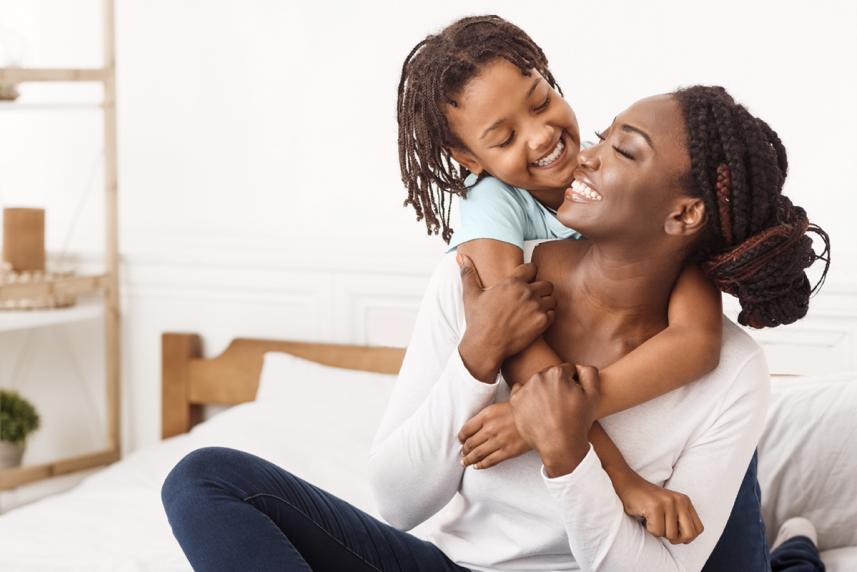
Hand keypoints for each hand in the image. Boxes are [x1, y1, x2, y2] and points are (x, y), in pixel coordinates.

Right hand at [457, 254, 555, 381]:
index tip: (527, 281)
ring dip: (546, 303)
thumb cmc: (477, 320)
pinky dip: (547, 317)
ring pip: (551, 299)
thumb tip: (462, 257)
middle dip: (541, 290)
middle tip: (532, 299)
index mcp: (511, 282)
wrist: (485, 345)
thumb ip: (469, 274)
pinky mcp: (541, 322)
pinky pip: (553, 314)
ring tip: (535, 310)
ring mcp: (535, 307)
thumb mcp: (470, 295)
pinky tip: (536, 320)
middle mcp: (526, 292)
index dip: (530, 274)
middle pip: (546, 284)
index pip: (532, 268)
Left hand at [458, 403, 531, 469]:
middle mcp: (489, 429)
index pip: (466, 429)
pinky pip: (490, 461)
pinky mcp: (506, 452)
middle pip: (470, 443)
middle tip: (462, 452)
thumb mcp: (501, 405)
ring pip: (477, 454)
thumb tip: (480, 416)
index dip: (461, 436)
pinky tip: (477, 466)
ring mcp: (497, 442)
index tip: (460, 440)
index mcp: (486, 415)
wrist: (538, 419)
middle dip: (464, 450)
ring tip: (465, 462)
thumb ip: (488, 412)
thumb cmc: (522, 410)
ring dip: (469, 459)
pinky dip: (481, 465)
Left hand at [510, 364, 599, 476]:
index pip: (567, 370)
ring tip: (549, 410)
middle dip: (556, 386)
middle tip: (561, 405)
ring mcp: (525, 388)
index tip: (572, 397)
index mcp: (557, 373)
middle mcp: (539, 376)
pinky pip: (520, 391)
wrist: (560, 445)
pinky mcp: (515, 400)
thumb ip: (589, 373)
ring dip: (542, 391)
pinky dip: (527, 397)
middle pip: (550, 375)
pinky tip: (536, 409)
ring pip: (536, 383)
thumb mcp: (594, 395)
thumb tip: (578, 366)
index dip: (572, 384)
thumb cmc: (577, 423)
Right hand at [611, 470, 704, 543]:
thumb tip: (686, 539)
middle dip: (675, 539)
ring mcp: (668, 503)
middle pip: (689, 535)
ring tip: (651, 519)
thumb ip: (680, 518)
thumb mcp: (669, 506)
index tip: (674, 533)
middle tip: (663, 531)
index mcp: (685, 501)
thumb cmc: (646, 500)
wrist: (627, 484)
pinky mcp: (655, 507)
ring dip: (658, 532)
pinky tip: (645, 517)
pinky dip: (649, 529)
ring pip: (670, 535)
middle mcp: (679, 501)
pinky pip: (657, 531)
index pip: (698, 529)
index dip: (686, 537)